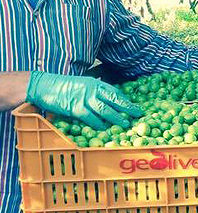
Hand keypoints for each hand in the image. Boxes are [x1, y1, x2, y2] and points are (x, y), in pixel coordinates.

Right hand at [26, 72, 142, 128]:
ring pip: (105, 110)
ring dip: (117, 118)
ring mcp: (84, 98)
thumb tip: (108, 101)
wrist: (43, 85)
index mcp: (95, 83)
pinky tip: (105, 129)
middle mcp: (92, 89)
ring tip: (126, 124)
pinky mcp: (75, 108)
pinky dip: (99, 124)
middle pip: (114, 100)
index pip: (115, 92)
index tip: (136, 108)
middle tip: (138, 115)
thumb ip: (95, 91)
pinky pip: (91, 118)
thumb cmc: (63, 86)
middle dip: (128, 108)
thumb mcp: (83, 84)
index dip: (126, 101)